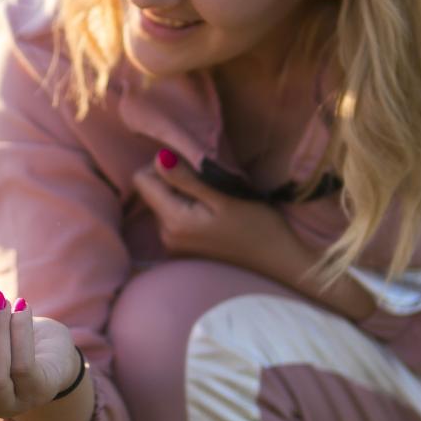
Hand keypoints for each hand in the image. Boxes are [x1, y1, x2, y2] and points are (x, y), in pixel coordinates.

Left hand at [135, 150, 376, 319]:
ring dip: (184, 196)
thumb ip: (187, 179)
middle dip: (175, 181)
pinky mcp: (183, 250)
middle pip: (152, 192)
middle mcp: (165, 236)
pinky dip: (189, 210)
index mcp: (173, 221)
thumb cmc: (258, 226)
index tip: (191, 167)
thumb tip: (158, 159)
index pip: (142, 181)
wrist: (278, 261)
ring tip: (216, 201)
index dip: (162, 166)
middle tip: (209, 185)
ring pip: (164, 204)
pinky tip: (214, 216)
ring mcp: (173, 245)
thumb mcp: (223, 196)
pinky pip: (174, 218)